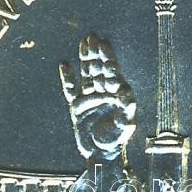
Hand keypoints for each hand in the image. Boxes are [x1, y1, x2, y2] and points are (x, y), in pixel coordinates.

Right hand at [59, 34, 136, 159]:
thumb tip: (126, 93)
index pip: (112, 71)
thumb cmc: (117, 139)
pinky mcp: (76, 107)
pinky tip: (64, 64)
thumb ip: (127, 109)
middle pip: (99, 68)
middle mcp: (103, 93)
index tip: (104, 44)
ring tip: (83, 42)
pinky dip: (67, 78)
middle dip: (96, 53)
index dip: (108, 57)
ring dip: (85, 59)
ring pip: (86, 74)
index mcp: (117, 95)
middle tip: (93, 37)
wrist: (101, 154)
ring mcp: (89, 99)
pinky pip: (70, 89)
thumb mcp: (125, 124)